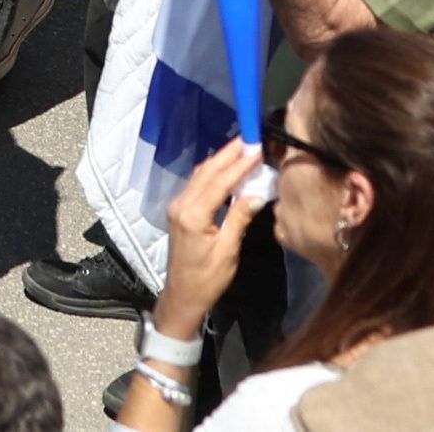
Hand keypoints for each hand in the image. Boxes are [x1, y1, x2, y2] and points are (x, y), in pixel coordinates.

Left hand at [153, 139, 266, 337]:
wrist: (183, 295)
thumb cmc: (207, 279)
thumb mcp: (228, 252)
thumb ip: (239, 219)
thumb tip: (256, 194)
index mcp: (193, 215)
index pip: (219, 182)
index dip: (238, 164)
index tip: (255, 149)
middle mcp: (181, 205)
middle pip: (207, 172)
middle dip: (228, 154)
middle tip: (249, 138)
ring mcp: (177, 206)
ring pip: (200, 175)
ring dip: (220, 161)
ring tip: (241, 148)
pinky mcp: (179, 210)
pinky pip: (197, 185)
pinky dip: (213, 173)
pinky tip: (226, 168)